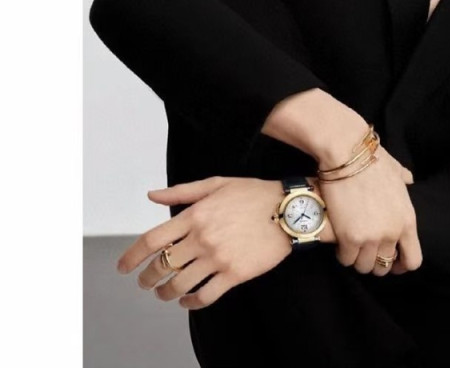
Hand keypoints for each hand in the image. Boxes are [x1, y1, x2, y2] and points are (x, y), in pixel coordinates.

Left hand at [115, 177, 291, 309]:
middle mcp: (202, 238)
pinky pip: (204, 296)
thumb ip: (182, 191)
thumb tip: (152, 195)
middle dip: (148, 279)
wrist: (289, 210)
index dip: (132, 257)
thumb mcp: (218, 183)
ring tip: (165, 293)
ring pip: (179, 285)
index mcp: (195, 215)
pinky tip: (187, 300)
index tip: (124, 267)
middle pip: (162, 267)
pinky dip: (190, 303)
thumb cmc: (254, 194)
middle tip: (146, 283)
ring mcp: (218, 258)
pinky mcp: (234, 274)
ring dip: (166, 293)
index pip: (152, 240)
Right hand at [317, 145, 421, 277]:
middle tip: (366, 250)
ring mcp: (371, 238)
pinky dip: (343, 254)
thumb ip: (404, 179)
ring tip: (352, 246)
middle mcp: (392, 233)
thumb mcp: (397, 170)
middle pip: (385, 266)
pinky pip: (347, 259)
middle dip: (376, 261)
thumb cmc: (373, 158)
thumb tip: (409, 178)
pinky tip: (340, 242)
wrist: (348, 153)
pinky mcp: (349, 238)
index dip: (401, 265)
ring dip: (358, 259)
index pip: (413, 260)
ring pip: (364, 266)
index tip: (392, 261)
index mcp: (407, 220)